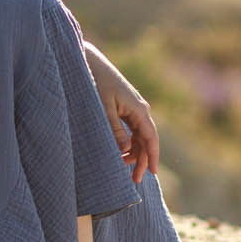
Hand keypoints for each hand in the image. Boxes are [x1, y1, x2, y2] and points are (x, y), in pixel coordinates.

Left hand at [84, 43, 159, 186]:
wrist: (88, 61)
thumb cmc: (95, 82)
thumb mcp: (103, 109)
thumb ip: (115, 130)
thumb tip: (126, 150)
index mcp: (138, 109)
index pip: (150, 138)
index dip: (152, 157)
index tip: (151, 174)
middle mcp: (139, 108)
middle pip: (146, 139)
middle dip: (142, 159)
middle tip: (134, 180)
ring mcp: (132, 107)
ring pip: (138, 135)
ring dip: (134, 152)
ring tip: (122, 166)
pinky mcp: (124, 107)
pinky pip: (131, 129)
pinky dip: (128, 142)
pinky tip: (120, 151)